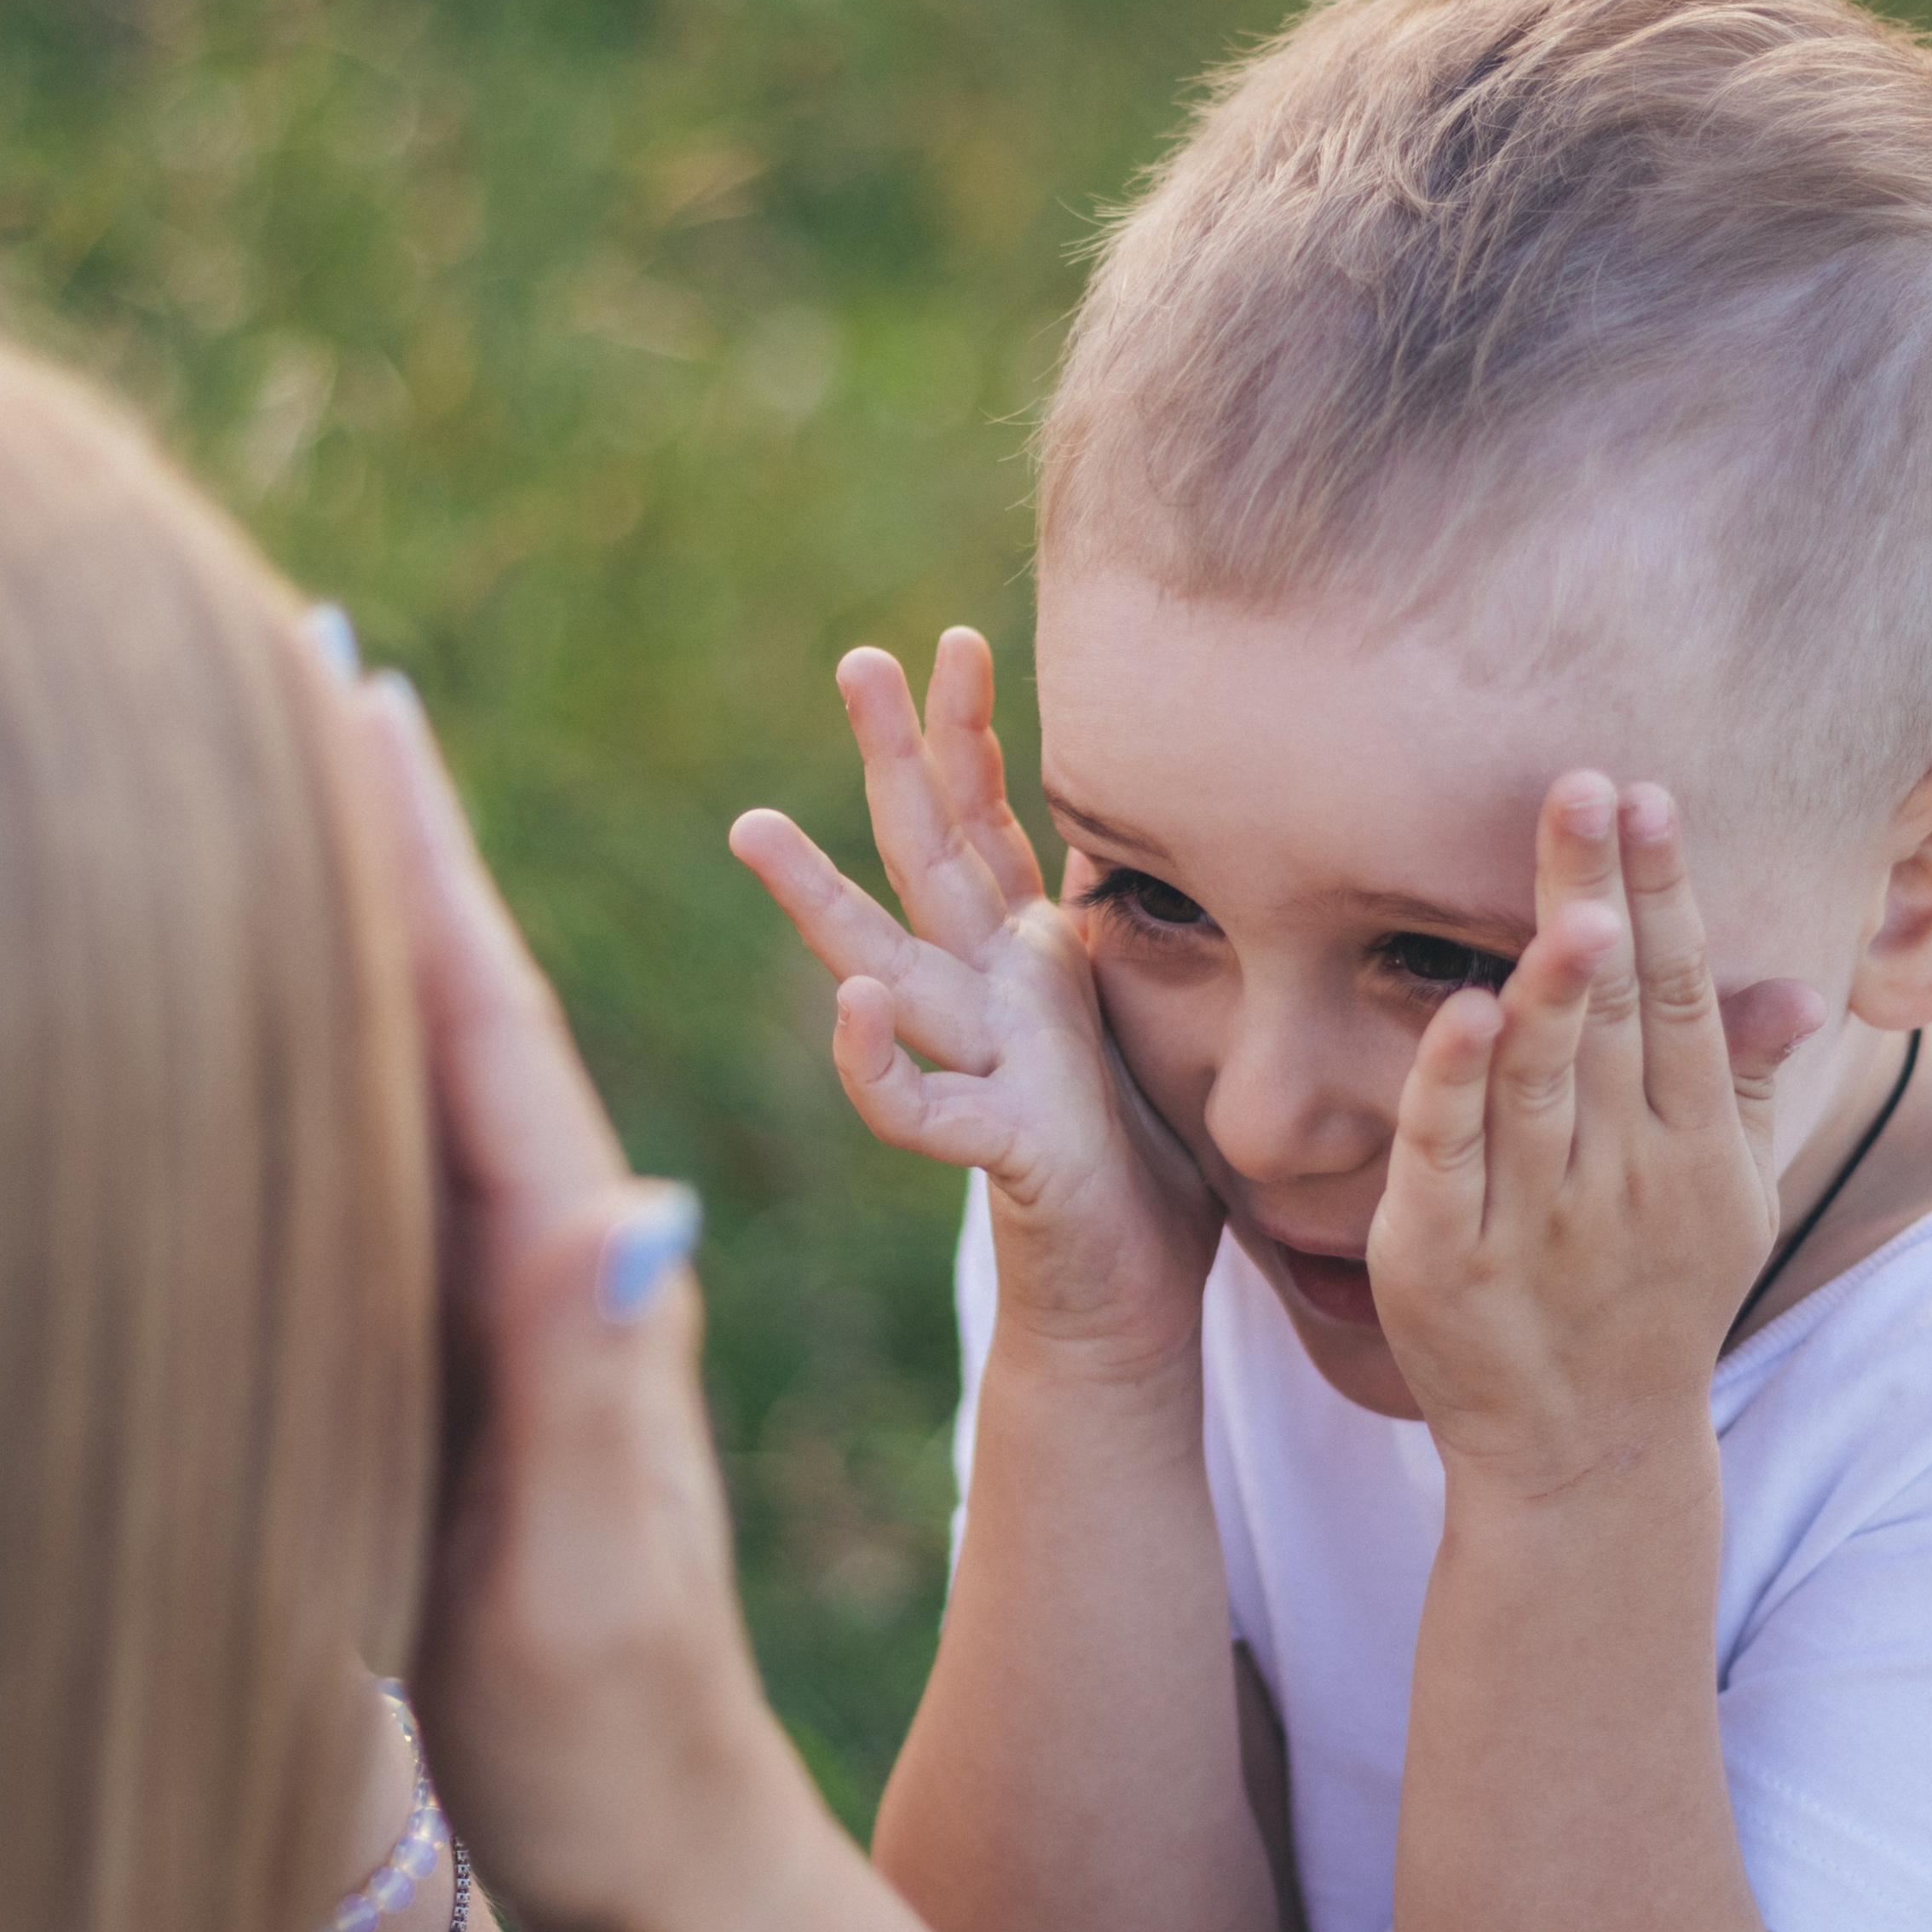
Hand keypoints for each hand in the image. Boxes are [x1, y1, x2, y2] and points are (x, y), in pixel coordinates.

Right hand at [356, 675, 789, 1931]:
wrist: (668, 1839)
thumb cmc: (609, 1731)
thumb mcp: (585, 1571)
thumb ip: (593, 1393)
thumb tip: (633, 1206)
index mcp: (576, 1276)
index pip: (487, 1031)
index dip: (412, 872)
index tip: (361, 710)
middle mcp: (564, 1256)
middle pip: (472, 1006)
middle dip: (398, 843)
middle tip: (332, 678)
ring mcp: (534, 1298)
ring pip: (454, 1064)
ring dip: (400, 919)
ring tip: (337, 791)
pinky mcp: (499, 1351)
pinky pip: (440, 1157)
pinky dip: (395, 1050)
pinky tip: (352, 1014)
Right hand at [729, 630, 1219, 1379]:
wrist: (1128, 1293)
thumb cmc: (1145, 1160)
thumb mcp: (1152, 1013)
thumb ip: (1135, 933)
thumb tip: (1177, 835)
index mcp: (1030, 955)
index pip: (986, 822)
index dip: (970, 734)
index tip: (959, 637)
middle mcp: (991, 992)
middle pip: (923, 853)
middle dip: (893, 755)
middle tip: (855, 659)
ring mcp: (981, 1060)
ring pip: (881, 962)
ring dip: (817, 898)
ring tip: (754, 827)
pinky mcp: (994, 1141)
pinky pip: (914, 1101)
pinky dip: (872, 1055)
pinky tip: (849, 1000)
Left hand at [1367, 775, 1820, 1494]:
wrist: (1585, 1451)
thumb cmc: (1651, 1300)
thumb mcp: (1725, 1200)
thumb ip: (1747, 1087)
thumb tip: (1796, 988)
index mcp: (1692, 1145)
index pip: (1679, 993)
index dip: (1665, 894)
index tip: (1648, 798)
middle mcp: (1623, 1173)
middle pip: (1611, 1014)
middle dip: (1601, 897)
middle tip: (1585, 788)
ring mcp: (1533, 1216)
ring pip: (1544, 1080)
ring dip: (1554, 987)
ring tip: (1566, 901)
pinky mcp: (1442, 1253)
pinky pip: (1446, 1154)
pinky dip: (1453, 1085)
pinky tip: (1463, 1014)